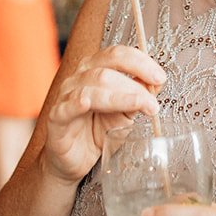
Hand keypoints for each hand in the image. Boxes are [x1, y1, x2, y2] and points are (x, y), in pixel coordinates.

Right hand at [42, 42, 164, 184]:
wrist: (72, 161)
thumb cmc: (96, 133)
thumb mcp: (124, 115)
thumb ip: (137, 98)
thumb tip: (155, 85)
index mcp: (94, 71)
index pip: (116, 55)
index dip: (139, 62)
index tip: (159, 77)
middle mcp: (78, 79)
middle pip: (106, 69)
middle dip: (134, 83)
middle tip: (153, 100)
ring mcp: (65, 97)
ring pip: (92, 87)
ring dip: (121, 96)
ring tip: (141, 106)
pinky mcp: (56, 119)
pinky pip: (67, 107)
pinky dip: (78, 103)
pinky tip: (88, 103)